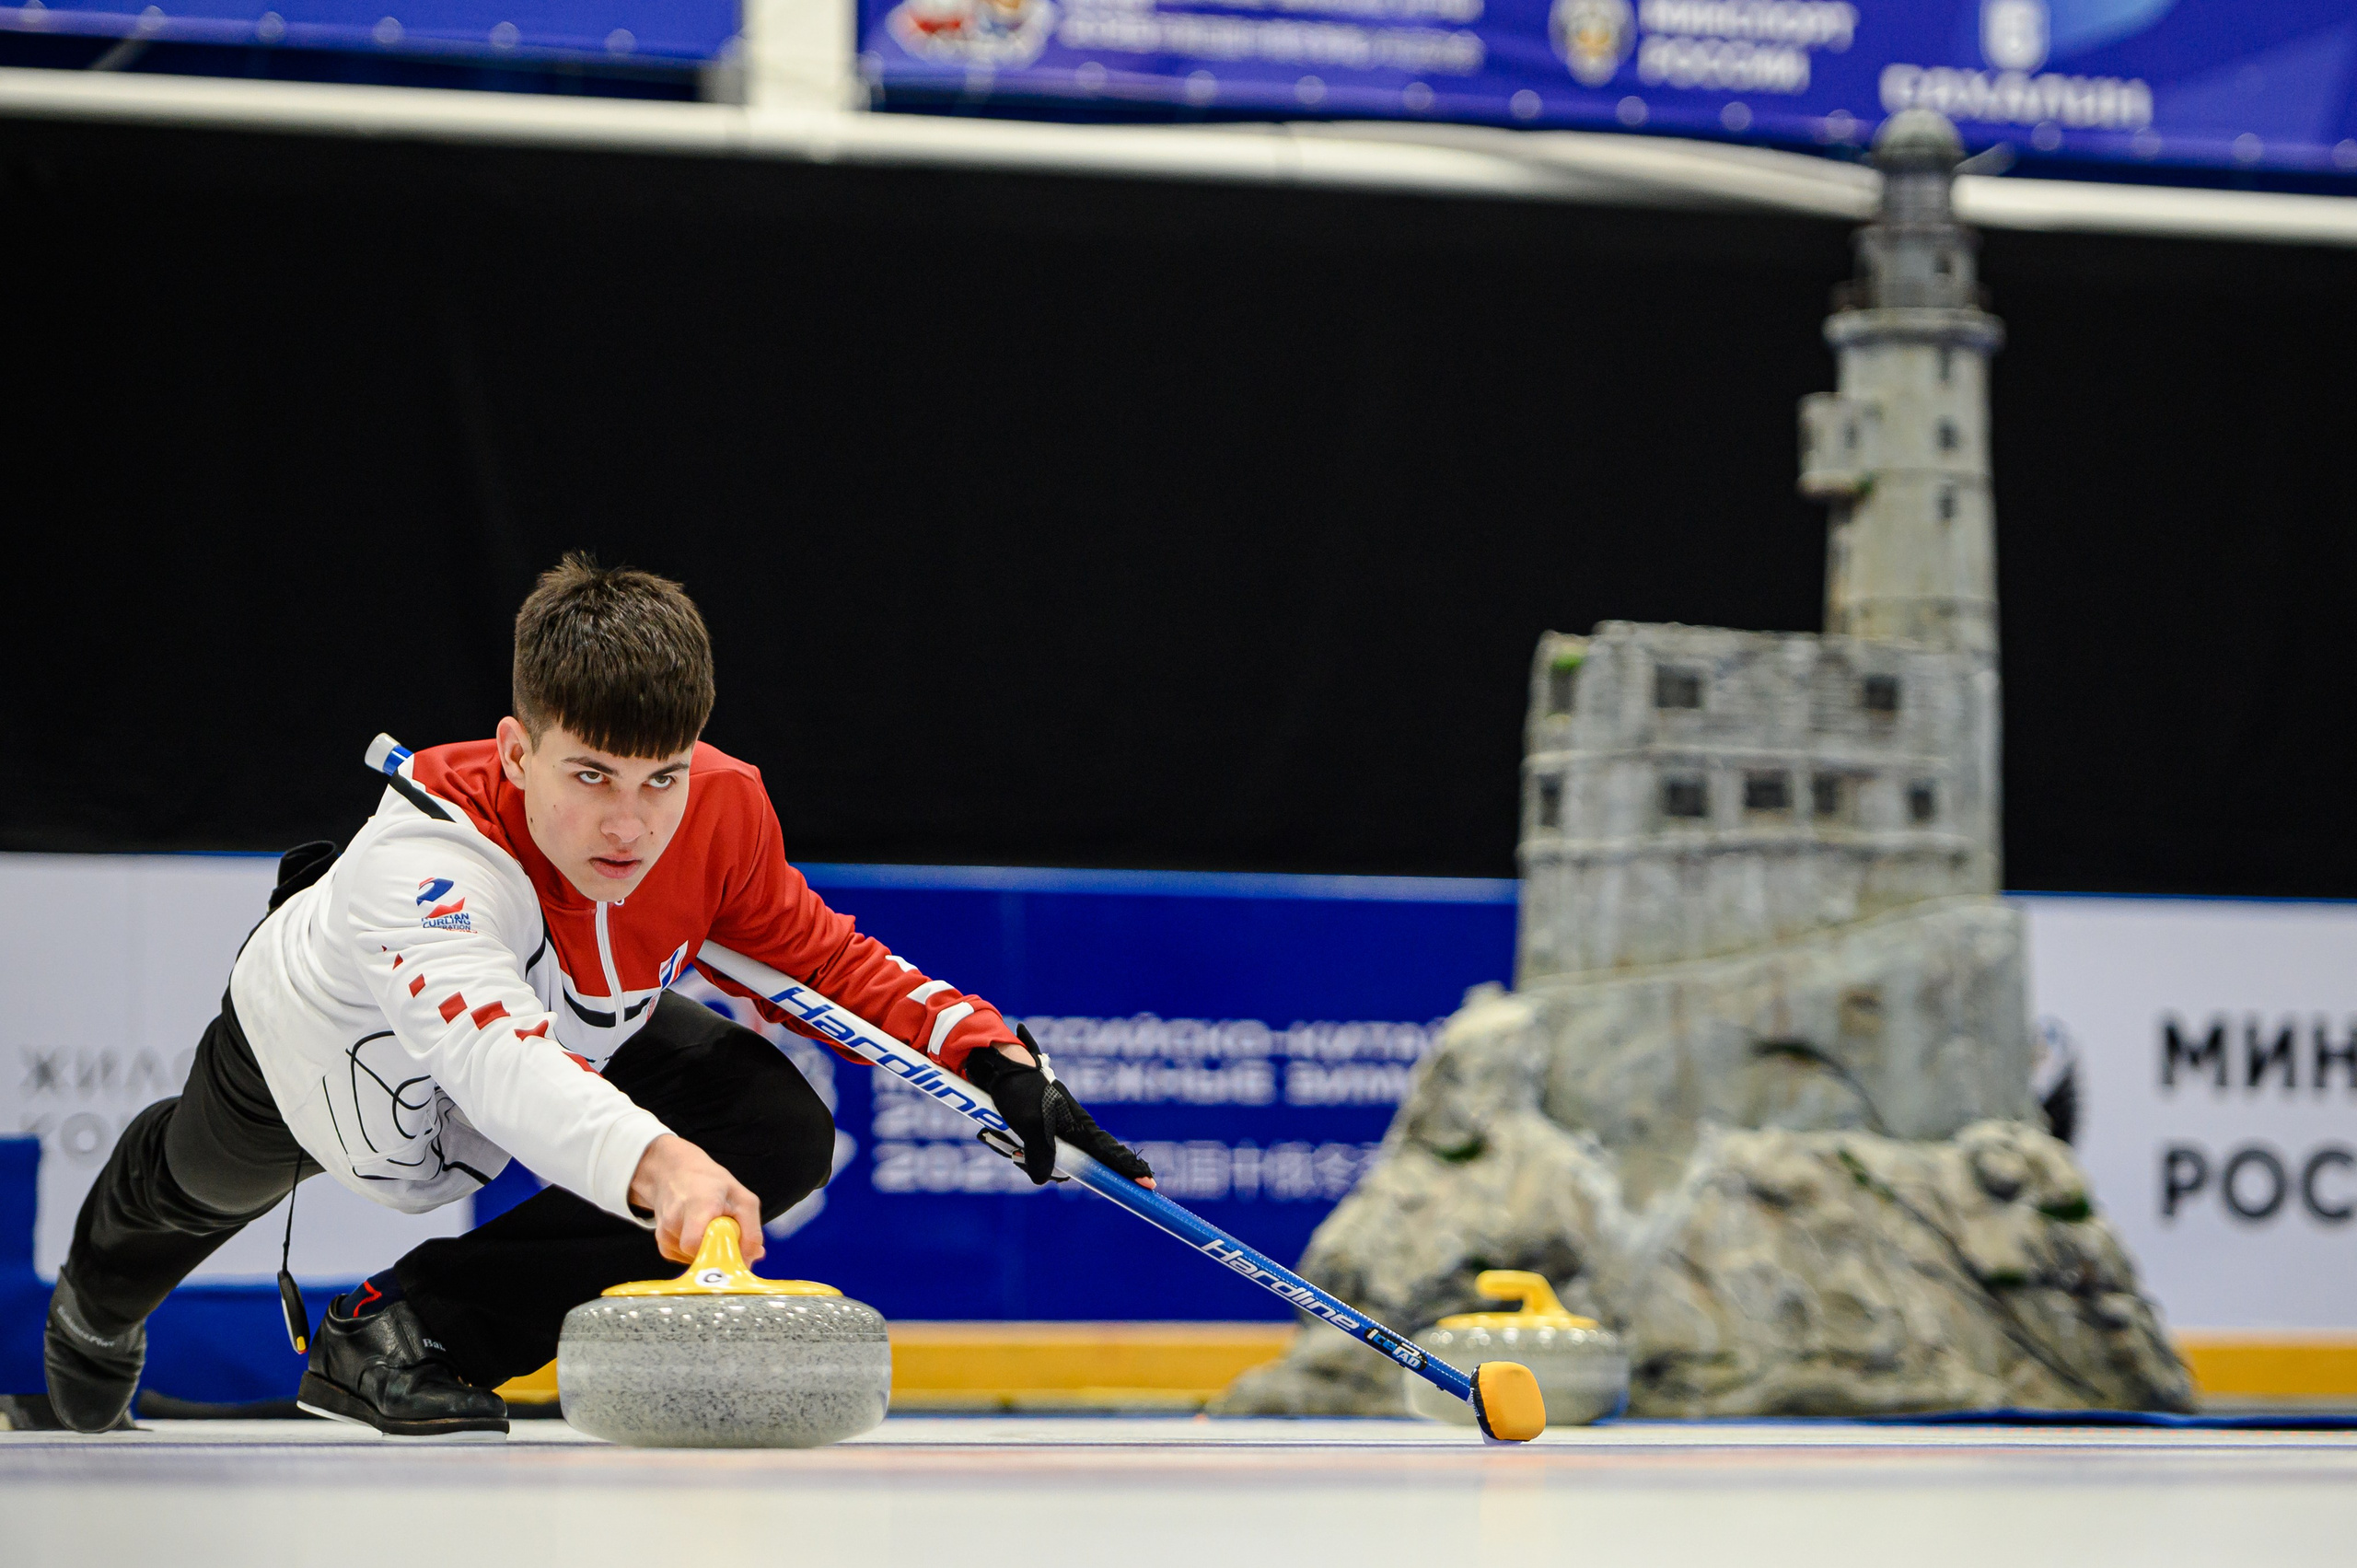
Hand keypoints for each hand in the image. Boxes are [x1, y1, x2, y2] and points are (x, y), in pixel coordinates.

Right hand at [627, 1134, 765, 1264]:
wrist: (675, 1172)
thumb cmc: (711, 1183)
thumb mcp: (742, 1198)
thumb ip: (751, 1230)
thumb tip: (751, 1259)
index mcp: (698, 1206)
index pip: (695, 1244)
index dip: (716, 1253)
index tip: (732, 1251)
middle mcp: (675, 1219)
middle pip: (697, 1255)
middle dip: (715, 1252)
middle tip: (725, 1234)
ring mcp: (664, 1231)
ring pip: (692, 1259)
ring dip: (706, 1250)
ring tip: (709, 1227)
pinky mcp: (661, 1241)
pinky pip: (683, 1259)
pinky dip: (695, 1251)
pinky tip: (698, 1232)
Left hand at [963, 1024, 1155, 1188]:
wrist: (998, 1066)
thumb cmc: (1019, 1090)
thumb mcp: (1029, 1124)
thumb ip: (1040, 1155)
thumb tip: (1043, 1179)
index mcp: (1079, 1125)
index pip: (1110, 1152)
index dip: (1129, 1170)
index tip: (1149, 1185)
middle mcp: (1073, 1129)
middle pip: (1076, 1165)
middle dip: (1050, 1167)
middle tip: (1027, 1155)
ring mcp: (1057, 1129)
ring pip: (1049, 1161)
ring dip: (1026, 1156)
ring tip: (1007, 1134)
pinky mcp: (1040, 1129)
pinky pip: (1033, 1152)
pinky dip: (1018, 1148)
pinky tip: (1002, 1132)